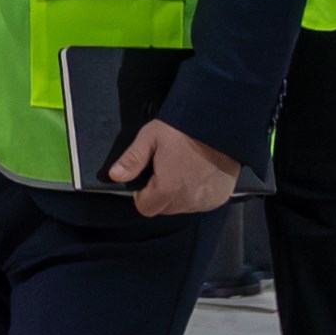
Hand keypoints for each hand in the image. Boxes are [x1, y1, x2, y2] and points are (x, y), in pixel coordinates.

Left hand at [109, 111, 241, 220]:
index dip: (142, 194)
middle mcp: (188, 201)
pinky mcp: (220, 198)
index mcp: (168, 189)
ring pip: (182, 207)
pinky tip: (197, 175)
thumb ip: (133, 159)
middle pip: (164, 209)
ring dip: (178, 195)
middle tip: (166, 170)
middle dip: (159, 194)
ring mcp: (206, 201)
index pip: (146, 208)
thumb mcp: (151, 137)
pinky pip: (200, 203)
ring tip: (182, 170)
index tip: (147, 178)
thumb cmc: (182, 129)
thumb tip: (115, 176)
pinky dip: (195, 194)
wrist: (220, 125)